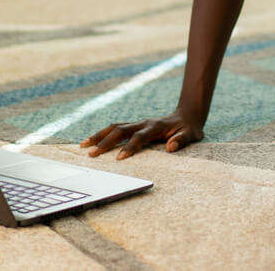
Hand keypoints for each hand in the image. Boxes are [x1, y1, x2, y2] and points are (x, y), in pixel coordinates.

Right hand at [79, 110, 204, 159]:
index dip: (130, 147)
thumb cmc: (189, 129)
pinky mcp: (133, 126)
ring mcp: (137, 123)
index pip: (140, 137)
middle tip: (91, 154)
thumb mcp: (191, 135)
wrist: (187, 115)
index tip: (120, 159)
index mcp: (156, 127)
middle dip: (105, 142)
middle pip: (120, 130)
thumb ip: (181, 140)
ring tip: (82, 145)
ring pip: (114, 127)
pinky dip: (102, 134)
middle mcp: (143, 123)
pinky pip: (115, 129)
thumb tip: (170, 147)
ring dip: (98, 136)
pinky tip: (91, 142)